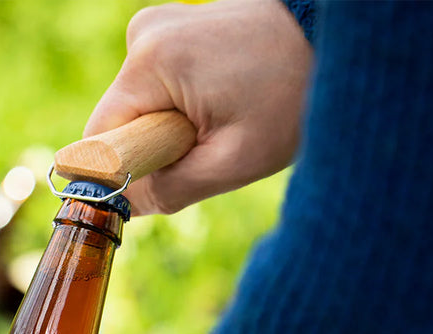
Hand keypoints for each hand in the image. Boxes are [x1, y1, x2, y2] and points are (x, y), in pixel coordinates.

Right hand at [85, 0, 312, 214]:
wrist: (333, 39)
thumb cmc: (291, 97)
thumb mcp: (231, 163)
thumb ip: (169, 191)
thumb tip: (124, 209)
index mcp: (151, 63)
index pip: (98, 138)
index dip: (118, 175)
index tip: (156, 187)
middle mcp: (144, 35)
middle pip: (118, 122)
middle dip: (151, 150)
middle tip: (206, 151)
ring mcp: (157, 26)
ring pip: (136, 107)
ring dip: (167, 130)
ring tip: (222, 120)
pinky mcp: (171, 29)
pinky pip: (154, 87)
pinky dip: (177, 107)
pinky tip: (219, 102)